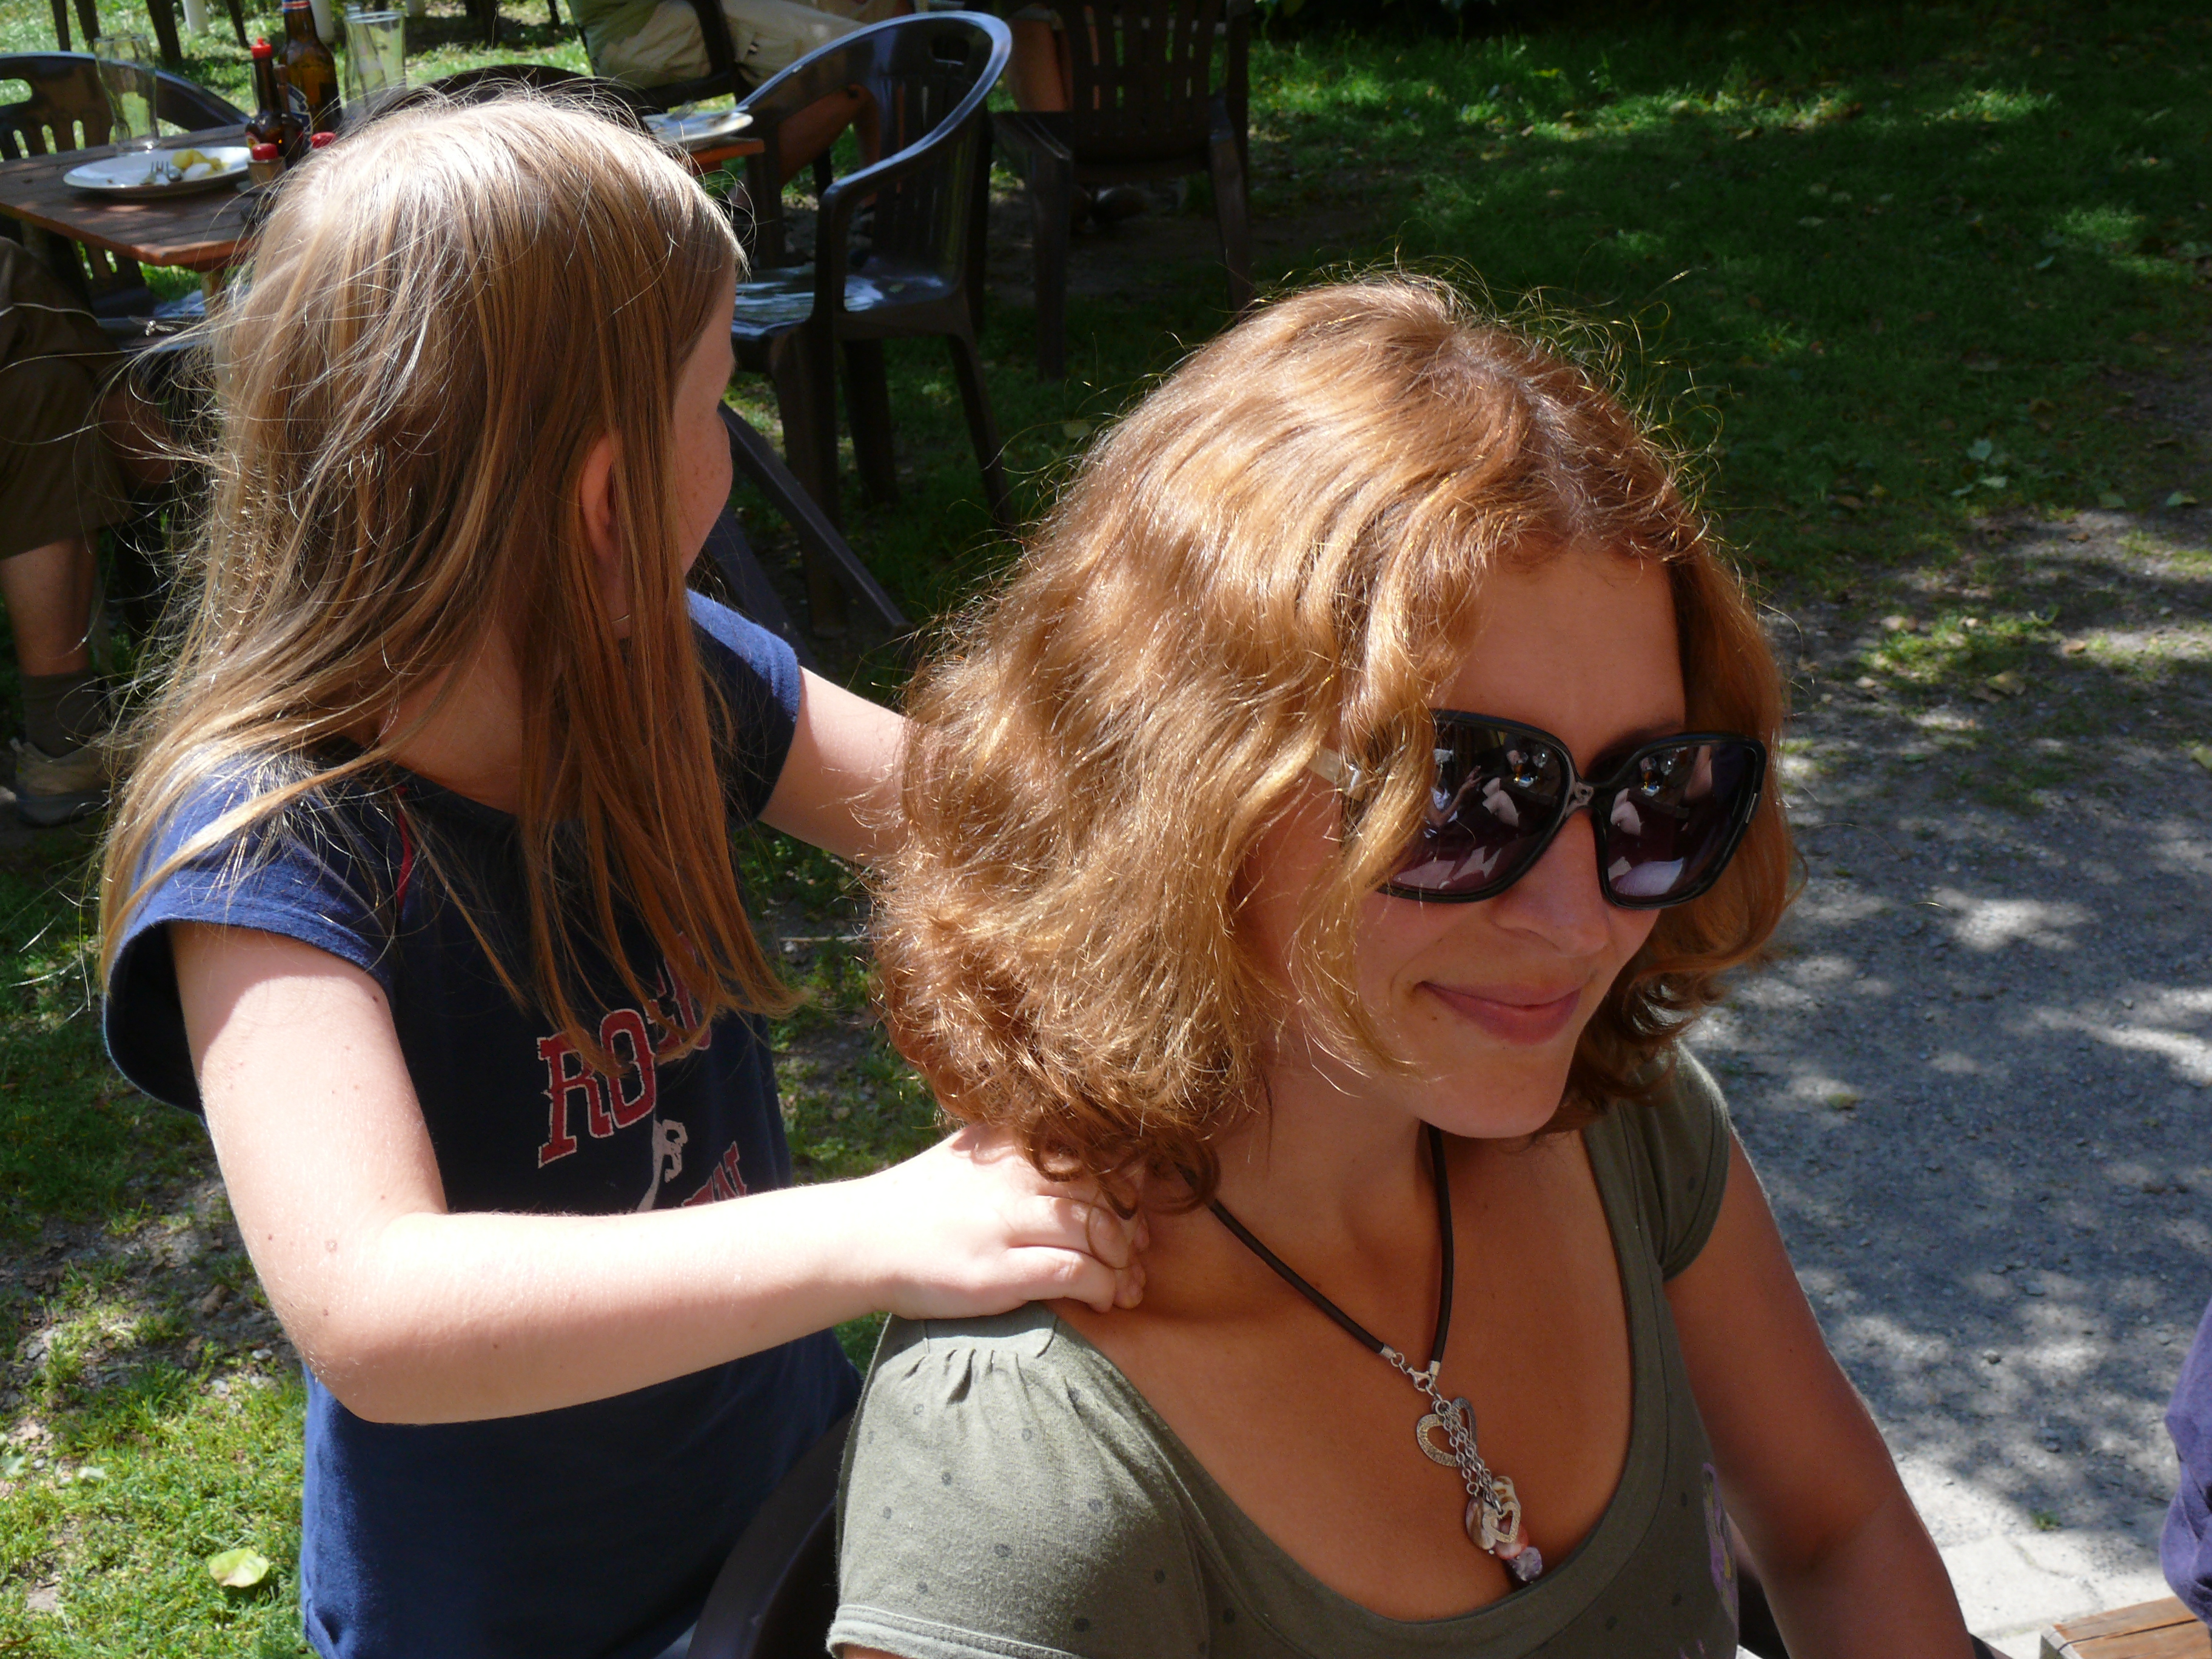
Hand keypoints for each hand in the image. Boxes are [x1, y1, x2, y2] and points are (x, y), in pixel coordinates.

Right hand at [856, 1125, 1147, 1319]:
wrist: (862, 1240)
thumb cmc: (921, 1201)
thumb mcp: (973, 1153)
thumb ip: (1023, 1148)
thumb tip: (1084, 1149)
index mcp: (1014, 1142)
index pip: (1101, 1150)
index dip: (1132, 1182)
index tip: (1135, 1210)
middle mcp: (1016, 1174)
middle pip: (1109, 1192)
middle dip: (1134, 1227)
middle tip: (1139, 1254)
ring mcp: (1007, 1222)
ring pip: (1101, 1232)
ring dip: (1125, 1263)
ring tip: (1126, 1285)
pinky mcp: (1000, 1271)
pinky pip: (1077, 1272)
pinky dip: (1103, 1287)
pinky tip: (1104, 1299)